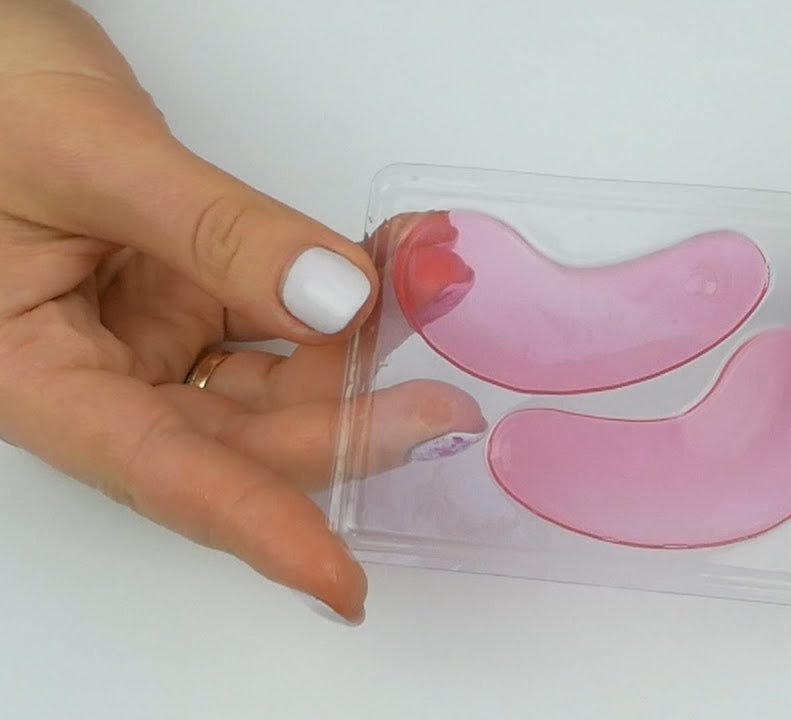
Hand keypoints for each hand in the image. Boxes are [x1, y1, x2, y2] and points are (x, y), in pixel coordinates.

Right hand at [0, 1, 481, 621]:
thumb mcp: (95, 159)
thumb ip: (216, 232)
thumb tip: (334, 296)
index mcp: (32, 377)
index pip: (162, 475)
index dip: (261, 531)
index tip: (341, 583)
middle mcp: (94, 375)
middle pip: (236, 437)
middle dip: (346, 426)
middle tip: (441, 408)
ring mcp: (143, 336)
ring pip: (268, 382)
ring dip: (355, 351)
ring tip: (427, 298)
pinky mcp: (182, 293)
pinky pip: (274, 314)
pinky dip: (336, 292)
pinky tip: (390, 262)